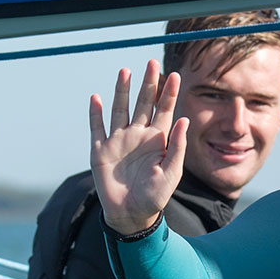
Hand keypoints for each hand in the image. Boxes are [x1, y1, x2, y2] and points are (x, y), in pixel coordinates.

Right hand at [89, 60, 185, 234]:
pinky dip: (96, 114)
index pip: (164, 110)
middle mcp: (138, 136)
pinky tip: (97, 98)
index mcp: (157, 140)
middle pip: (143, 104)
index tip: (174, 74)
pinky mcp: (100, 151)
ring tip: (124, 71)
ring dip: (121, 91)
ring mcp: (118, 141)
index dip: (168, 93)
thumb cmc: (155, 196)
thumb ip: (177, 146)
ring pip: (120, 110)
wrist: (131, 215)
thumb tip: (183, 119)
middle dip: (147, 84)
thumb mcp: (171, 172)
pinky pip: (97, 129)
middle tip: (150, 63)